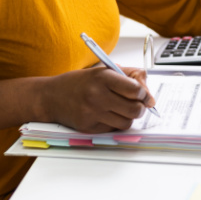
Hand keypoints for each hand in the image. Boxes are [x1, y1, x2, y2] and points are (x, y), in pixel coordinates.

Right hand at [40, 66, 155, 133]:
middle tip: (138, 105)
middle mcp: (97, 95)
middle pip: (134, 109)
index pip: (135, 89)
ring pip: (126, 122)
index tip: (145, 95)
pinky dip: (115, 123)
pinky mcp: (88, 127)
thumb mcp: (103, 70)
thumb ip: (128, 76)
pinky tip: (107, 115)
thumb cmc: (80, 82)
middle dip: (140, 108)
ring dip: (129, 117)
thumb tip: (148, 94)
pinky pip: (113, 129)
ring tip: (121, 109)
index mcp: (103, 77)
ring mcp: (92, 113)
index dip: (144, 94)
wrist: (51, 96)